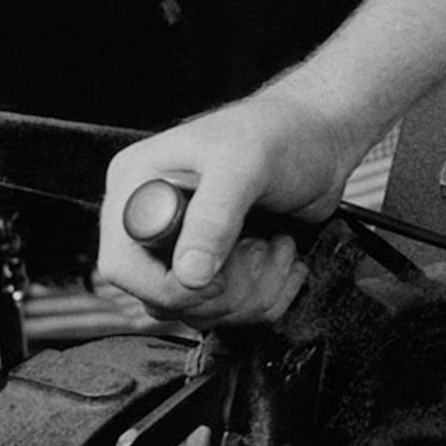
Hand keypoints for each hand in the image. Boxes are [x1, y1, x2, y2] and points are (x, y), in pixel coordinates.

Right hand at [96, 88, 363, 325]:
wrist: (323, 140)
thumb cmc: (281, 134)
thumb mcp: (246, 165)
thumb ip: (215, 218)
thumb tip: (188, 275)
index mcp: (136, 187)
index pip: (121, 266)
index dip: (171, 286)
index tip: (220, 276)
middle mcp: (152, 222)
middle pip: (162, 299)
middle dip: (224, 291)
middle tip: (264, 249)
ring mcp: (184, 246)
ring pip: (199, 312)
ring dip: (253, 293)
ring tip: (278, 246)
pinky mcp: (218, 266)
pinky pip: (231, 311)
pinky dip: (268, 296)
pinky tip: (285, 257)